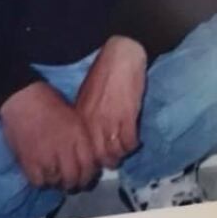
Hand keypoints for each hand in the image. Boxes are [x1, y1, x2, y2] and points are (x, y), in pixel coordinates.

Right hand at [0, 82, 96, 189]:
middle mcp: (65, 148)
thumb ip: (82, 137)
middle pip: (73, 177)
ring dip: (58, 182)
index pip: (89, 164)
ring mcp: (46, 156)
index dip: (90, 174)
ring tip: (58, 178)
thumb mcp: (75, 116)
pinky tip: (43, 175)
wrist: (24, 99)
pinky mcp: (28, 161)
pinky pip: (38, 182)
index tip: (87, 176)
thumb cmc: (51, 103)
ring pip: (56, 182)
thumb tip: (89, 156)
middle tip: (73, 183)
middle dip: (75, 183)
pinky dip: (42, 181)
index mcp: (78, 135)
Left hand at [75, 36, 146, 169]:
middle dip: (108, 161)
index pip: (83, 149)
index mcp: (81, 118)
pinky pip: (130, 141)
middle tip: (114, 160)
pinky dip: (133, 145)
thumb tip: (89, 132)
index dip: (92, 158)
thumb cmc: (104, 72)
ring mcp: (110, 121)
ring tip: (126, 150)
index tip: (99, 157)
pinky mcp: (128, 115)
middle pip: (99, 156)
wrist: (120, 56)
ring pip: (115, 152)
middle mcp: (93, 124)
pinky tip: (135, 141)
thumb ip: (87, 116)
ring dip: (122, 154)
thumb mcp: (87, 95)